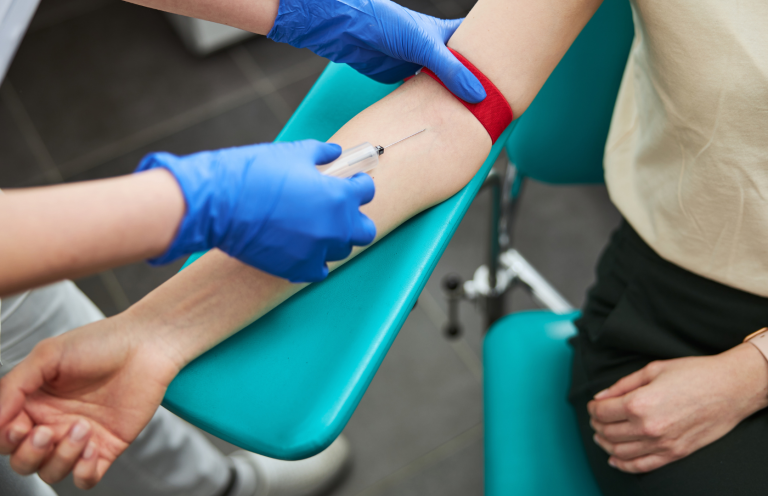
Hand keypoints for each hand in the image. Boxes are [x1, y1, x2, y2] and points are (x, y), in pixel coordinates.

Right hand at [0, 313, 179, 488]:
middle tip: (44, 432)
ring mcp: (80, 438)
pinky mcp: (107, 446)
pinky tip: (91, 449)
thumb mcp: (48, 355)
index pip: (5, 436)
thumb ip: (14, 386)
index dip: (6, 438)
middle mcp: (53, 423)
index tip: (19, 425)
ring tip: (81, 428)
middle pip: (23, 460)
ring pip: (52, 471)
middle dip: (29, 453)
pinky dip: (82, 472)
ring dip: (60, 458)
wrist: (146, 345)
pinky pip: (86, 478)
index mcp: (33, 403)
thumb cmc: (99, 343)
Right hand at [136, 140, 376, 282]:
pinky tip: (303, 247)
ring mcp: (317, 251)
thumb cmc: (254, 173)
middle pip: (364, 231)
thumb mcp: (292, 154)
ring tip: (315, 226)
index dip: (358, 184)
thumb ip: (321, 153)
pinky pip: (320, 270)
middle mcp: (334, 227)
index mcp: (338, 196)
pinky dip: (316, 260)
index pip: (366, 192)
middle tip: (339, 210)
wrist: (219, 204)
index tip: (351, 182)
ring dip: (334, 238)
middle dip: (355, 219)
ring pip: (342, 250)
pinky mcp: (298, 269)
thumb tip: (335, 152)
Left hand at [267, 0, 485, 102]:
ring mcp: (418, 65)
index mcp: (445, 34)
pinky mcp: (402, 79)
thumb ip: (451, 70)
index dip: (494, 58)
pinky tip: (442, 118)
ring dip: (453, 99)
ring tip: (473, 117)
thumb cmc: (384, 23)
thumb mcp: (424, 45)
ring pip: (443, 86)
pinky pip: (423, 95)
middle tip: (495, 104)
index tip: (513, 74)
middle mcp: (434, 50)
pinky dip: (432, 106)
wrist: (348, 29)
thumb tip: (478, 95)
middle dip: (476, 86)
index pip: (477, 45)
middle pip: (462, 70)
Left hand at [588, 343, 767, 472]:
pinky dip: (623, 465)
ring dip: (606, 444)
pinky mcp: (674, 453)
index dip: (593, 408)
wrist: (730, 389)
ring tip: (602, 435)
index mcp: (639, 403)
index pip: (602, 412)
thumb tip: (600, 397)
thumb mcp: (652, 370)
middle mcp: (648, 427)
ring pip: (620, 452)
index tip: (593, 405)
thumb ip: (622, 385)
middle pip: (608, 432)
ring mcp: (662, 443)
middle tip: (596, 418)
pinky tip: (615, 459)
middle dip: (597, 424)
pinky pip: (641, 466)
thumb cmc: (693, 374)